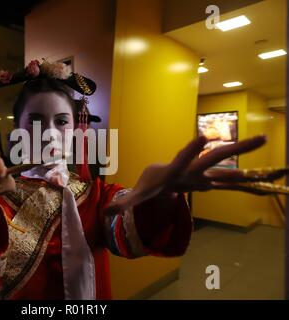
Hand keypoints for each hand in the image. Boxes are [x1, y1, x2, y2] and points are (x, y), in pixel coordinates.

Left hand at [105, 135, 272, 214]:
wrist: (161, 178)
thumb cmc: (150, 184)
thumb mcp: (137, 196)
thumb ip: (124, 202)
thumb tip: (106, 211)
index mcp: (175, 170)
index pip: (183, 160)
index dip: (192, 150)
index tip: (204, 136)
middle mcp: (193, 168)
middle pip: (215, 156)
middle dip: (235, 147)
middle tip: (260, 138)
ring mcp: (204, 174)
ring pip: (228, 164)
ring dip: (245, 154)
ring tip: (267, 139)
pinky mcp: (211, 181)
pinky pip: (231, 181)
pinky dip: (247, 180)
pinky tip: (266, 176)